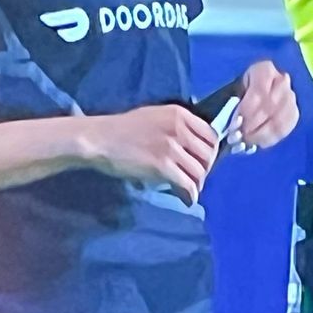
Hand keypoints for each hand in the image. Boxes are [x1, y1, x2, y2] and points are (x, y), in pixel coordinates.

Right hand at [79, 105, 218, 206]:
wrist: (100, 139)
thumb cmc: (124, 129)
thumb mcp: (155, 117)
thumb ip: (177, 126)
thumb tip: (195, 146)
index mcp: (179, 113)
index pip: (211, 135)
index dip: (210, 152)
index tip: (202, 162)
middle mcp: (178, 128)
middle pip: (208, 155)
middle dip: (205, 169)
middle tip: (195, 178)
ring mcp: (171, 146)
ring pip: (199, 172)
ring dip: (197, 184)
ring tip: (187, 189)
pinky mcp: (162, 165)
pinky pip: (187, 185)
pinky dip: (189, 195)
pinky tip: (185, 198)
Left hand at [225, 61, 298, 155]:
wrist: (254, 92)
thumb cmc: (240, 91)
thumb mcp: (233, 89)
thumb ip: (233, 103)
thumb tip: (235, 123)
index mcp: (265, 69)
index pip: (259, 93)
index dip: (247, 110)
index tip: (236, 123)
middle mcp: (282, 81)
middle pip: (270, 107)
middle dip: (253, 124)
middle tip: (238, 136)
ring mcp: (291, 98)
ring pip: (279, 120)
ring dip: (261, 134)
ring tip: (246, 141)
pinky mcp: (294, 114)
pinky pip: (284, 129)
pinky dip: (270, 139)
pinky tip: (258, 142)